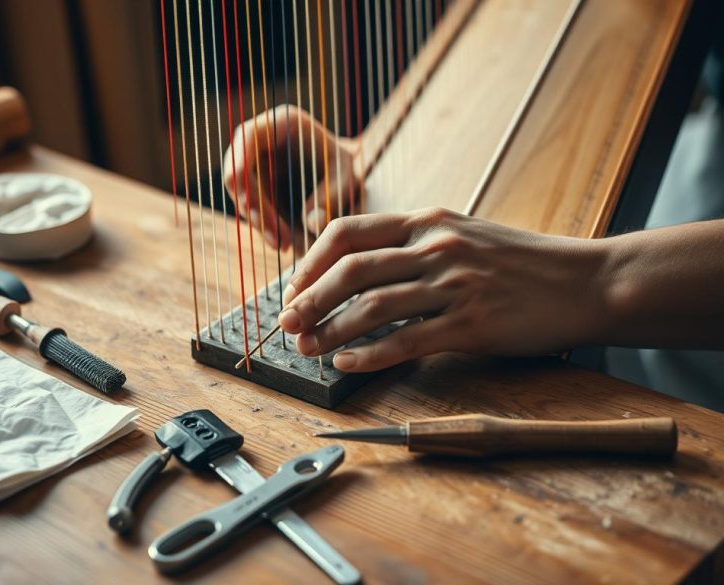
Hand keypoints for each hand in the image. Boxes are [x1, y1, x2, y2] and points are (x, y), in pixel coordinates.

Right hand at [222, 105, 360, 251]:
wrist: (342, 173)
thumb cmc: (345, 166)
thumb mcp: (347, 177)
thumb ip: (333, 196)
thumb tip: (312, 221)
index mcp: (281, 123)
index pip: (248, 137)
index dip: (241, 167)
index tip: (249, 202)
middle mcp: (261, 140)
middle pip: (239, 172)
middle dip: (255, 209)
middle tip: (277, 239)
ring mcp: (253, 162)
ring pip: (242, 195)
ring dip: (259, 223)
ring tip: (284, 244)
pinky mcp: (253, 184)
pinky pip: (250, 206)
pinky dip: (263, 226)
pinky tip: (282, 242)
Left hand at [277, 208, 612, 370]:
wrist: (586, 281)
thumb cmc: (520, 262)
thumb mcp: (463, 234)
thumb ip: (414, 243)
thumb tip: (358, 268)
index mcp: (428, 220)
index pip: (348, 231)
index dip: (311, 260)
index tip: (293, 286)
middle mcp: (436, 246)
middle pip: (351, 270)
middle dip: (308, 299)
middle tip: (286, 324)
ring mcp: (454, 285)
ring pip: (372, 308)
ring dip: (330, 331)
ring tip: (307, 349)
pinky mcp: (472, 324)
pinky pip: (407, 342)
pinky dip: (370, 355)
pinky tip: (347, 364)